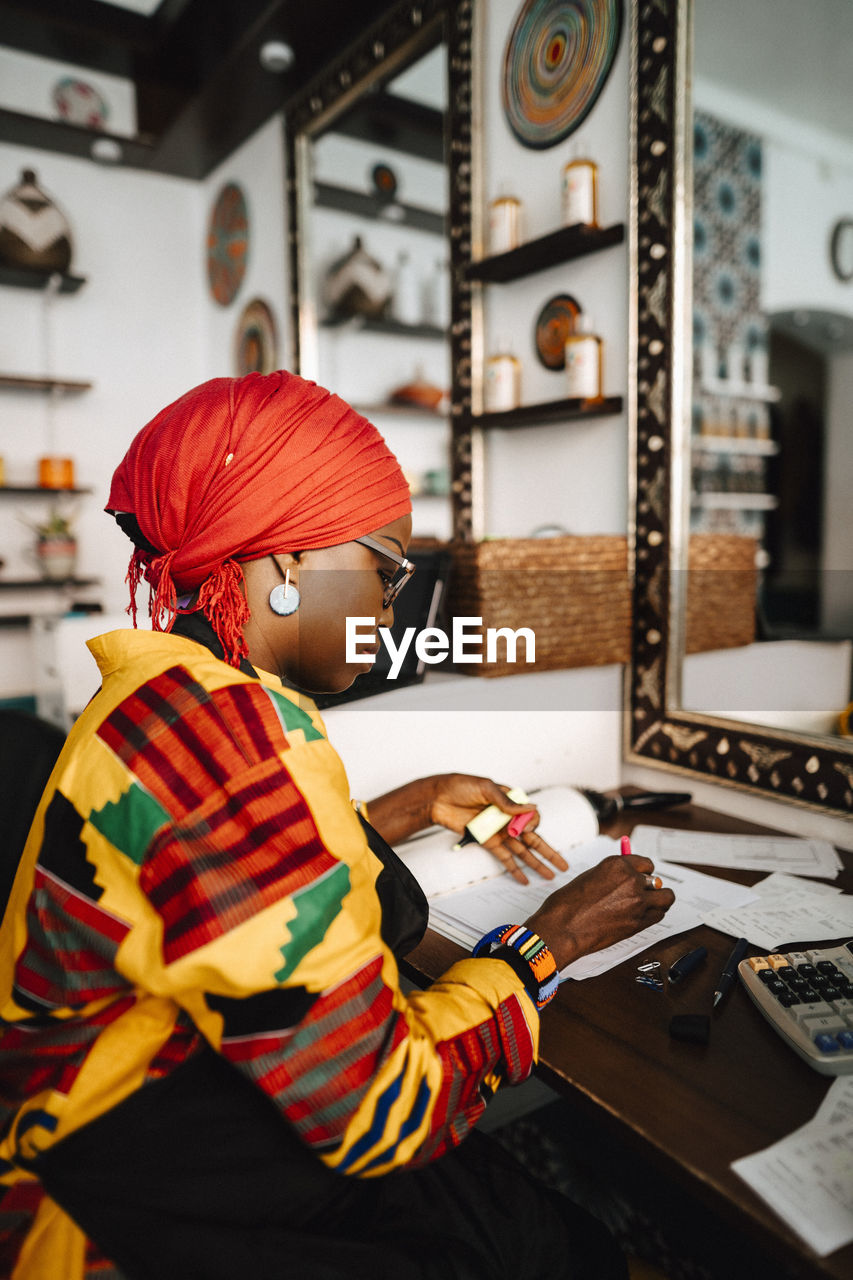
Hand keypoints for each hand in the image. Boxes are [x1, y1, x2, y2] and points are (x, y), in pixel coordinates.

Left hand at [428, 773, 567, 883]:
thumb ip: (507, 801)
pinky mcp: (487, 841)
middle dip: (548, 852)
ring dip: (536, 864)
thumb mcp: (486, 788)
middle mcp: (507, 819)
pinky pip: (504, 858)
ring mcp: (498, 832)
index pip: (532, 817)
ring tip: (550, 876)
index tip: (526, 825)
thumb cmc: (461, 786)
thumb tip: (530, 807)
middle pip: (533, 838)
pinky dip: (514, 869)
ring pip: (522, 851)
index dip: (533, 823)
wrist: (438, 798)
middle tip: (563, 865)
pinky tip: (524, 879)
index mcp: (511, 802)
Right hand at [525, 854, 674, 971]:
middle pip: (656, 880)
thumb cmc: (569, 903)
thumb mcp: (590, 877)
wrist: (563, 927)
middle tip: (643, 893)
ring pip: (666, 898)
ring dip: (659, 900)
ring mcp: (637, 901)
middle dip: (651, 886)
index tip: (641, 876)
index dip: (643, 871)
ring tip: (649, 905)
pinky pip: (658, 915)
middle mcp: (631, 880)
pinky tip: (642, 916)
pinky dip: (654, 915)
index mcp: (617, 864)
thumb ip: (612, 875)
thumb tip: (626, 877)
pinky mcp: (639, 922)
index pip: (645, 863)